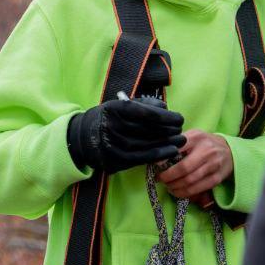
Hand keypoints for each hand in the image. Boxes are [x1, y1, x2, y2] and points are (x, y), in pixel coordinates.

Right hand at [68, 97, 185, 174]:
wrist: (83, 137)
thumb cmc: (109, 118)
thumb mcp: (120, 105)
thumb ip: (143, 105)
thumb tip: (165, 108)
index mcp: (114, 109)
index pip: (145, 113)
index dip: (165, 117)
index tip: (179, 118)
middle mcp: (112, 127)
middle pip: (147, 129)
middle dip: (168, 130)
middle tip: (181, 130)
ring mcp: (113, 144)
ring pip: (146, 144)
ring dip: (167, 143)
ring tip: (180, 140)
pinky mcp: (115, 159)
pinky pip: (141, 158)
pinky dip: (158, 154)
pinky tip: (171, 151)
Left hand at [157, 130, 232, 199]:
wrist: (229, 150)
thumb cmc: (204, 143)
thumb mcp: (192, 136)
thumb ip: (177, 142)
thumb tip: (158, 154)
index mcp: (196, 138)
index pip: (178, 148)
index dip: (164, 158)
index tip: (155, 165)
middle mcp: (206, 151)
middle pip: (183, 168)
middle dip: (168, 177)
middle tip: (160, 179)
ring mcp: (213, 166)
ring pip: (190, 181)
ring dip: (175, 186)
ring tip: (167, 186)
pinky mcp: (217, 178)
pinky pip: (198, 189)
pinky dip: (185, 192)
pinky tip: (177, 191)